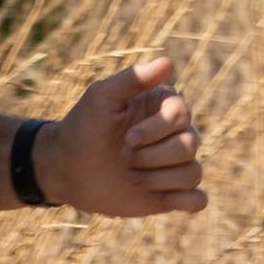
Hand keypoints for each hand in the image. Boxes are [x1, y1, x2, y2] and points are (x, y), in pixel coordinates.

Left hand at [34, 54, 206, 218]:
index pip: (181, 114)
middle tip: (123, 157)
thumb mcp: (100, 97)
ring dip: (159, 179)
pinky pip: (197, 200)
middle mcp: (173, 135)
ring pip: (193, 173)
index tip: (127, 138)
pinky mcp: (170, 193)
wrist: (66, 168)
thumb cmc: (82, 127)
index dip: (157, 129)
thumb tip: (168, 62)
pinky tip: (158, 198)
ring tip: (129, 177)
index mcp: (162, 108)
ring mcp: (173, 166)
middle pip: (189, 145)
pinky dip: (185, 201)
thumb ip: (133, 79)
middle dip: (153, 156)